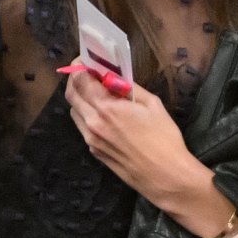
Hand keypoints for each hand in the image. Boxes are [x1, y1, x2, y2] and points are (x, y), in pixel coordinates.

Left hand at [64, 65, 231, 237]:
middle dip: (76, 79)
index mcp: (107, 108)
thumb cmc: (164, 139)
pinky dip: (88, 116)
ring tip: (97, 96)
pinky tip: (105, 117)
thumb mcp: (153, 105)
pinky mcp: (95, 151)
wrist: (165, 176)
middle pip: (71, 94)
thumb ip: (129, 88)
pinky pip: (83, 127)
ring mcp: (91, 139)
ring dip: (81, 99)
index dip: (81, 66)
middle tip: (88, 74)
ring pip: (74, 111)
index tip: (87, 60)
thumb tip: (115, 76)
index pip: (81, 79)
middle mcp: (93, 122)